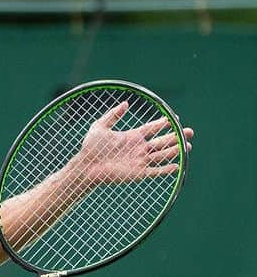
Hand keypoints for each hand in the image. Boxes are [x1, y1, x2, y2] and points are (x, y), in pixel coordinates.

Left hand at [75, 100, 192, 186]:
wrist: (86, 166)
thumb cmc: (90, 148)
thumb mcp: (100, 127)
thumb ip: (112, 115)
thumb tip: (125, 103)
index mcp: (133, 136)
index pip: (153, 128)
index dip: (164, 123)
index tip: (174, 117)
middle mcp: (139, 148)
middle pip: (163, 141)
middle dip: (177, 136)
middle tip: (190, 131)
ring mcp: (140, 161)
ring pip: (162, 155)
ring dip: (176, 151)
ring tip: (188, 146)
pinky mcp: (138, 174)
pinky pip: (155, 171)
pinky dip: (166, 169)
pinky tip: (177, 165)